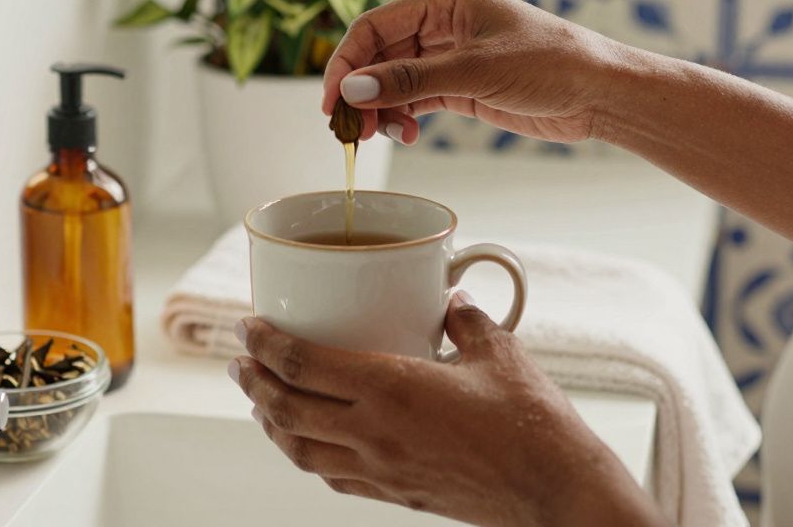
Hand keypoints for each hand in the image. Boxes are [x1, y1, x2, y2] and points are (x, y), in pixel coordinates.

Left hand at [229, 295, 664, 526]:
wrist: (553, 490)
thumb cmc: (532, 424)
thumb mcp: (498, 352)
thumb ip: (467, 320)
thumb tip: (453, 299)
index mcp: (392, 388)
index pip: (304, 363)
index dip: (266, 343)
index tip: (247, 326)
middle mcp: (375, 431)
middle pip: (286, 407)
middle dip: (253, 381)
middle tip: (239, 361)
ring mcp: (380, 468)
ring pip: (299, 448)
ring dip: (269, 421)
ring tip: (259, 399)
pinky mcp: (394, 493)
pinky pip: (331, 475)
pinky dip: (306, 454)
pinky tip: (306, 442)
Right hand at [321, 0, 621, 144]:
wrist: (599, 92)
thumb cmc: (550, 63)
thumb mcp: (475, 71)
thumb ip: (411, 80)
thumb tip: (353, 89)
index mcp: (444, 0)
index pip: (374, 27)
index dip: (346, 62)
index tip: (332, 101)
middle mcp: (442, 24)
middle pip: (378, 56)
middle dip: (361, 91)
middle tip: (350, 130)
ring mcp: (450, 56)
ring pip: (393, 81)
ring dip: (380, 109)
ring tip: (381, 136)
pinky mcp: (460, 86)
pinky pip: (415, 99)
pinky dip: (403, 117)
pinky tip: (405, 134)